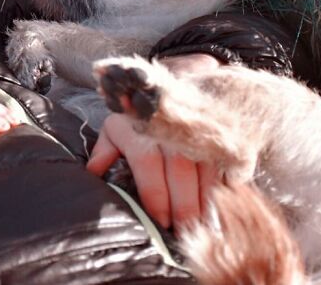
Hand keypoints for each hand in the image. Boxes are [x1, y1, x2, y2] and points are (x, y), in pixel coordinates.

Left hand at [86, 114, 217, 231]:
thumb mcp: (117, 126)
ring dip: (205, 202)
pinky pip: (227, 165)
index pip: (147, 161)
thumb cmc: (140, 117)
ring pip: (206, 170)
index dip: (154, 193)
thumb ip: (105, 151)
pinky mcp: (223, 135)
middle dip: (182, 206)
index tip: (159, 220)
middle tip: (182, 233)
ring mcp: (201, 130)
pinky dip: (226, 190)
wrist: (174, 88)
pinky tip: (222, 211)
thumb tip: (93, 173)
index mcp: (141, 125)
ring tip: (202, 228)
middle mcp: (172, 126)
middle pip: (180, 170)